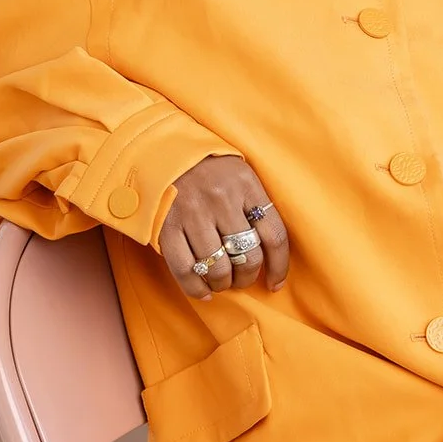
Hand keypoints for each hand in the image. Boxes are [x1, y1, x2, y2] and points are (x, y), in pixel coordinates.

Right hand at [158, 154, 289, 300]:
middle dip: (247, 277)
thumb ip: (255, 205)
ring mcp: (193, 214)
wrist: (163, 150)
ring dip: (224, 283)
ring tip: (222, 282)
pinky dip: (196, 288)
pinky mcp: (167, 226)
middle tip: (242, 279)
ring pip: (219, 268)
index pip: (275, 235)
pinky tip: (203, 291)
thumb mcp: (240, 174)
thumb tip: (269, 253)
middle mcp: (222, 199)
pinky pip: (185, 269)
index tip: (275, 283)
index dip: (279, 266)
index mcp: (246, 185)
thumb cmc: (209, 168)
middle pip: (249, 256)